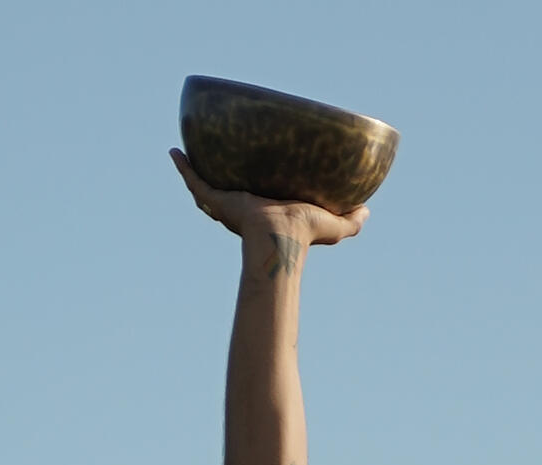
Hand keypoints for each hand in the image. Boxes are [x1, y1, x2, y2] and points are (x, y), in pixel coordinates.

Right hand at [169, 149, 367, 246]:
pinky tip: (173, 151)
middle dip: (221, 178)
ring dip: (195, 170)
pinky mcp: (216, 199)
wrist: (282, 237)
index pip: (258, 194)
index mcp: (267, 210)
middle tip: (216, 157)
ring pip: (206, 185)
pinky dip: (182, 167)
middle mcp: (244, 207)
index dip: (256, 182)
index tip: (256, 168)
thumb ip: (352, 220)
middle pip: (228, 190)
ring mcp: (227, 203)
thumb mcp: (334, 224)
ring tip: (186, 150)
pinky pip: (194, 181)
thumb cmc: (306, 234)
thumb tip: (367, 210)